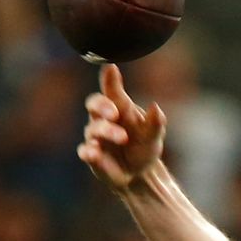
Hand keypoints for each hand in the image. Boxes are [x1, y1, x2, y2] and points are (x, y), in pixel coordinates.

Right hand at [78, 63, 166, 191]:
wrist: (140, 173)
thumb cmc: (144, 146)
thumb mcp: (153, 135)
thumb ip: (155, 122)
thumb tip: (155, 106)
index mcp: (119, 108)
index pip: (111, 90)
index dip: (109, 79)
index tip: (110, 67)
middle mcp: (103, 119)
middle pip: (94, 104)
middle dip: (102, 106)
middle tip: (114, 113)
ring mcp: (95, 136)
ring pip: (93, 129)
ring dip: (106, 131)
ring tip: (122, 138)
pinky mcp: (91, 155)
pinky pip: (85, 151)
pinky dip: (89, 152)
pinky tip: (94, 153)